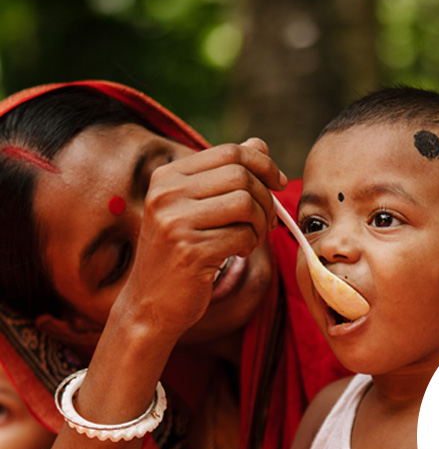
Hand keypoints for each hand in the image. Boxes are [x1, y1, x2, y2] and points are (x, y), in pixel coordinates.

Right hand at [115, 138, 287, 342]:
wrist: (150, 304)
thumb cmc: (179, 254)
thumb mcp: (195, 208)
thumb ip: (225, 176)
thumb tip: (260, 143)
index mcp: (168, 176)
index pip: (230, 152)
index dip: (264, 165)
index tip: (278, 183)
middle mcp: (167, 193)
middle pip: (242, 176)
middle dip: (266, 198)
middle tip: (267, 221)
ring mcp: (176, 221)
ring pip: (245, 203)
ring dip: (260, 223)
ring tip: (250, 238)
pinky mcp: (190, 250)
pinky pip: (242, 235)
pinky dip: (250, 244)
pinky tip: (238, 252)